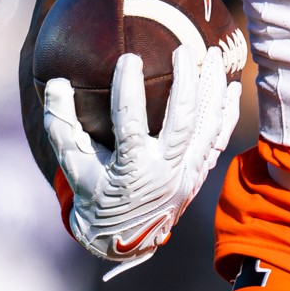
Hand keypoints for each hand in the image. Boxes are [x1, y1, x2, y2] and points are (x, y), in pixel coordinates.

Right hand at [44, 38, 242, 278]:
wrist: (122, 241)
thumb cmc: (93, 196)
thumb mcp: (72, 165)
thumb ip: (61, 124)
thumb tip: (55, 83)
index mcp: (131, 172)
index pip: (131, 125)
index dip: (128, 91)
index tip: (128, 58)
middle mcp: (165, 173)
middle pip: (183, 122)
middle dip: (186, 82)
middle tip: (184, 49)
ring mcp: (187, 174)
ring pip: (209, 127)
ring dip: (215, 89)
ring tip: (217, 54)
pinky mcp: (199, 174)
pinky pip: (220, 139)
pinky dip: (227, 113)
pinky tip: (233, 87)